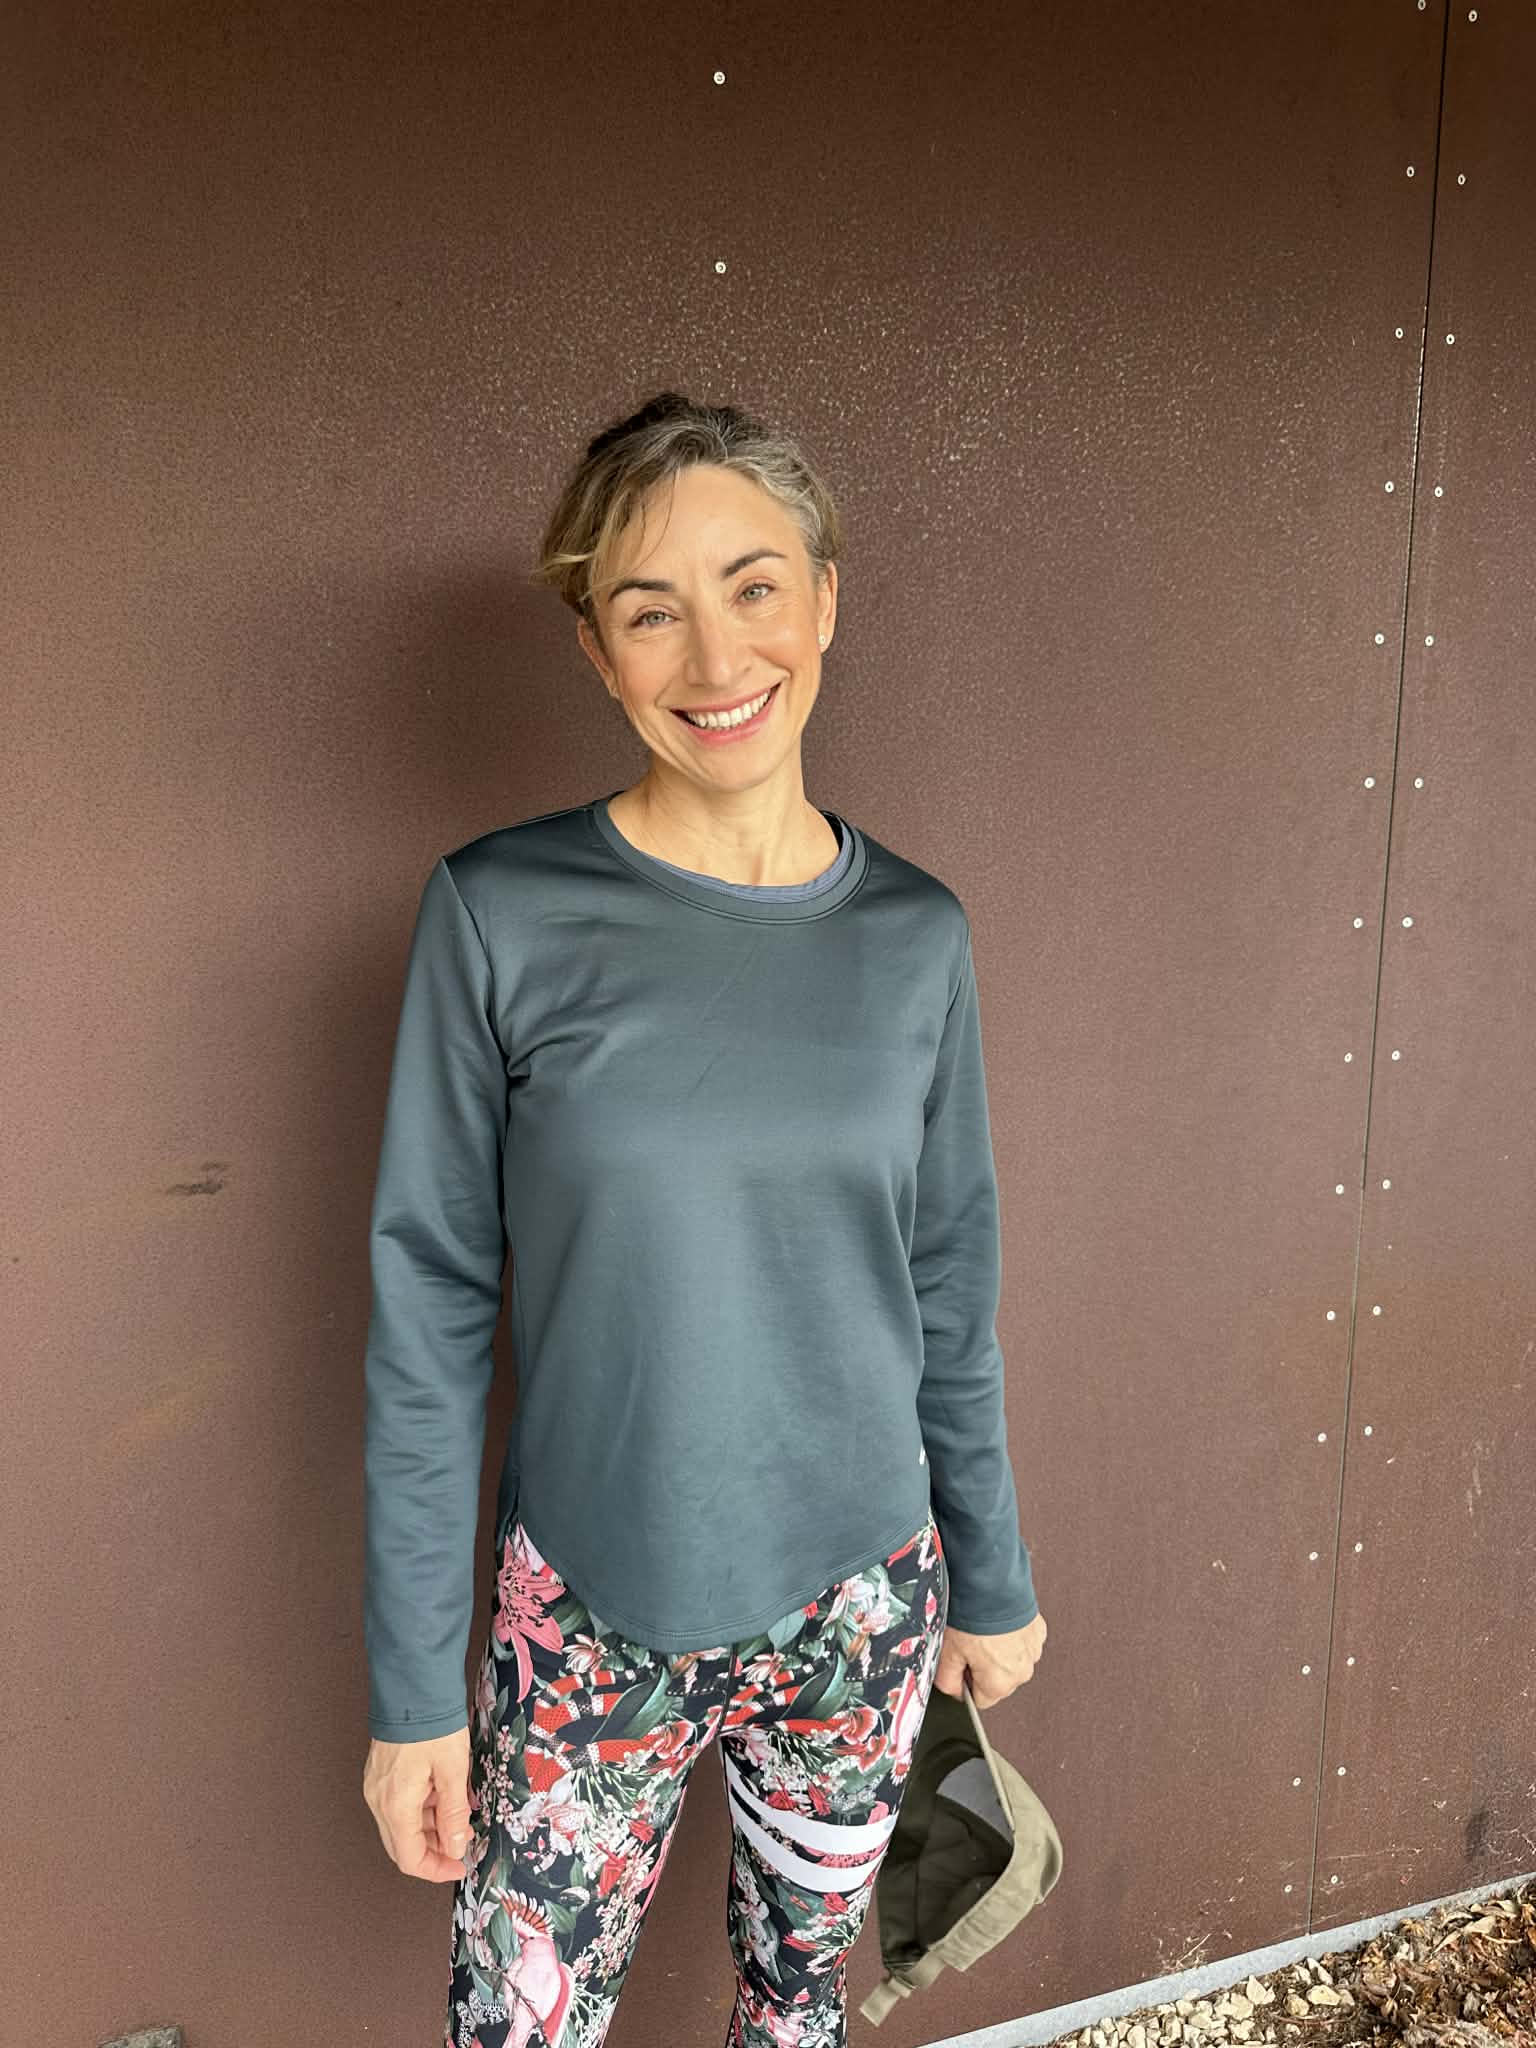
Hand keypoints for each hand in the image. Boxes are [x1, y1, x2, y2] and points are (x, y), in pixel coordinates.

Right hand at [363, 1726, 473, 1882]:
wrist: (412, 1685)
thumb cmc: (432, 1723)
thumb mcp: (452, 1770)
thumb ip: (453, 1813)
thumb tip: (455, 1847)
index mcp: (395, 1806)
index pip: (410, 1859)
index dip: (436, 1869)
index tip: (460, 1865)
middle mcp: (379, 1800)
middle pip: (403, 1844)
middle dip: (434, 1850)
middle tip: (463, 1842)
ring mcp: (377, 1785)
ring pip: (401, 1824)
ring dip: (430, 1827)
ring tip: (461, 1813)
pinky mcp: (381, 1772)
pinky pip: (399, 1803)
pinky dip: (422, 1808)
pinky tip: (445, 1795)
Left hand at [931, 1609, 1046, 1708]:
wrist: (993, 1584)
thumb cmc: (973, 1616)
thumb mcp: (948, 1652)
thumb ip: (947, 1679)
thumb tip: (951, 1689)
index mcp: (1000, 1684)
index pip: (979, 1701)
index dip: (965, 1684)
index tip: (960, 1666)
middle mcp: (1021, 1673)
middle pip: (996, 1683)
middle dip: (982, 1668)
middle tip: (969, 1644)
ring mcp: (1033, 1653)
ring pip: (1010, 1663)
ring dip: (998, 1653)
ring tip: (983, 1632)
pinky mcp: (1038, 1633)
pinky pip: (1021, 1644)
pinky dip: (1010, 1638)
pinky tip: (997, 1625)